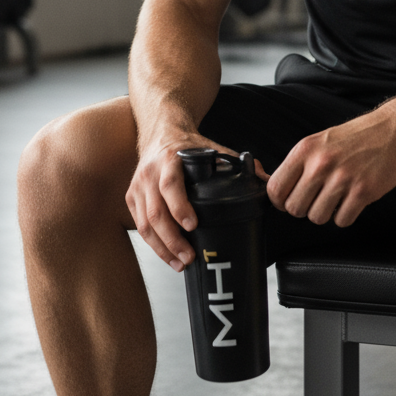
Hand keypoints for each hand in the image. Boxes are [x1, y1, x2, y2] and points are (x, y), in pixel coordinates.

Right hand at [126, 132, 267, 271]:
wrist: (160, 132)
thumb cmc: (186, 144)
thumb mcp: (211, 147)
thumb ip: (235, 162)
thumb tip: (264, 178)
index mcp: (169, 159)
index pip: (170, 185)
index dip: (179, 207)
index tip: (192, 225)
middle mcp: (149, 174)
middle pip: (156, 212)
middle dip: (172, 239)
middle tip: (189, 257)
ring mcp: (138, 187)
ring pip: (144, 224)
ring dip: (162, 248)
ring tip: (180, 263)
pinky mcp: (132, 198)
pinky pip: (139, 226)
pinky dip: (153, 244)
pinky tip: (167, 255)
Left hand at [266, 106, 395, 226]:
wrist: (393, 129)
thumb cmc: (356, 137)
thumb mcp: (319, 141)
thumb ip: (298, 164)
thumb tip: (271, 186)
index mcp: (306, 149)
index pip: (275, 188)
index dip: (280, 201)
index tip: (289, 200)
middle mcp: (321, 163)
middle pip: (294, 208)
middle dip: (305, 208)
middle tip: (318, 197)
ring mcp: (343, 178)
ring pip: (317, 217)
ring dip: (326, 212)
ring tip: (337, 196)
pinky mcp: (363, 191)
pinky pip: (342, 220)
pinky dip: (346, 215)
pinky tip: (352, 199)